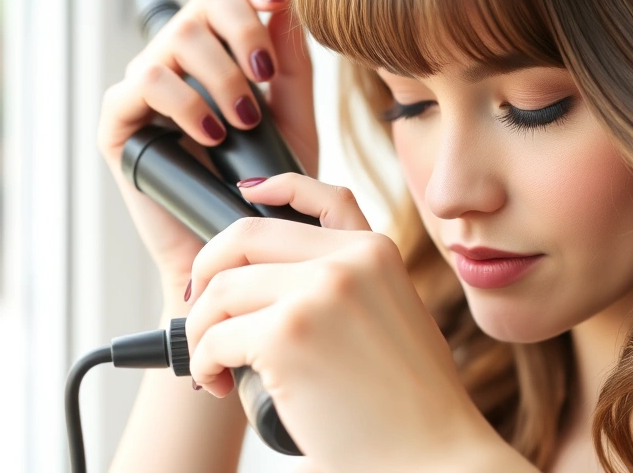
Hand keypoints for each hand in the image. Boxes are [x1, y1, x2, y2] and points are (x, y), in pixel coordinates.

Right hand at [96, 0, 316, 305]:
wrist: (236, 246)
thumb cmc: (267, 185)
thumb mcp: (294, 121)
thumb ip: (292, 67)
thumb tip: (288, 5)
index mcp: (224, 47)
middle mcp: (182, 57)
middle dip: (244, 30)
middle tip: (264, 76)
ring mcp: (149, 86)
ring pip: (177, 38)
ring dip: (219, 75)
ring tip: (243, 121)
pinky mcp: (121, 121)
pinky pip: (143, 84)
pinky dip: (184, 103)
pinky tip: (212, 134)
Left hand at [183, 173, 506, 471]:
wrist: (432, 454)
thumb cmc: (412, 404)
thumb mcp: (396, 318)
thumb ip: (354, 284)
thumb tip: (280, 282)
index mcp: (377, 252)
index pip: (320, 195)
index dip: (276, 187)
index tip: (247, 190)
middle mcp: (349, 260)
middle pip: (246, 237)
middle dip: (207, 269)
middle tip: (199, 307)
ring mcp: (319, 292)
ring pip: (221, 289)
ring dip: (201, 328)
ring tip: (213, 362)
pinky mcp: (287, 335)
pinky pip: (215, 338)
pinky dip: (203, 363)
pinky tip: (218, 383)